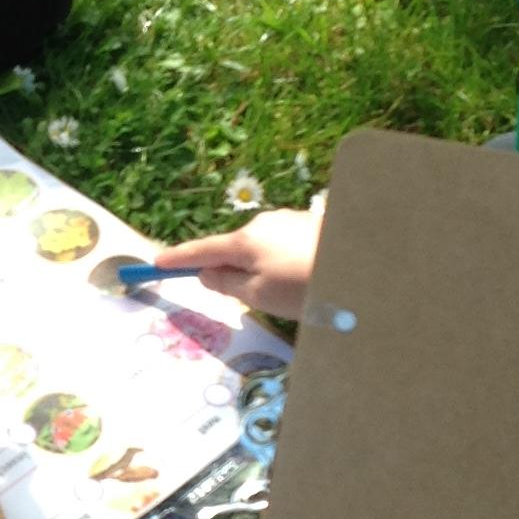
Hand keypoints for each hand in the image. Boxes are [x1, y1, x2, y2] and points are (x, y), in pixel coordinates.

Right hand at [152, 208, 323, 319]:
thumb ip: (227, 284)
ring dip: (265, 268)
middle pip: (235, 249)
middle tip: (255, 299)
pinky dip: (286, 262)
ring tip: (293, 293)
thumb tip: (207, 273)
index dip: (178, 259)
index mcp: (245, 240)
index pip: (201, 251)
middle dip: (234, 270)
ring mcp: (289, 220)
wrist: (362, 267)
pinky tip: (307, 278)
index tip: (157, 263)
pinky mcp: (311, 224)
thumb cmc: (304, 287)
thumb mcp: (259, 296)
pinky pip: (285, 246)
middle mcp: (263, 222)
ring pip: (262, 248)